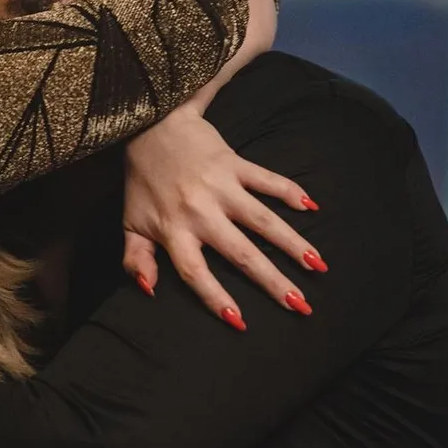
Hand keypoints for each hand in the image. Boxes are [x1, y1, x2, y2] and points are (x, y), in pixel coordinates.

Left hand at [122, 106, 324, 328]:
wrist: (148, 126)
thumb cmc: (142, 181)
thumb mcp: (130, 222)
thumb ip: (136, 258)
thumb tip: (149, 290)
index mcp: (173, 229)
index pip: (195, 272)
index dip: (215, 297)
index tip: (240, 321)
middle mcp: (200, 211)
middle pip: (241, 253)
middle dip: (272, 281)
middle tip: (300, 304)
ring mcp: (220, 187)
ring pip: (263, 220)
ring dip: (292, 243)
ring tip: (317, 265)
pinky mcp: (234, 163)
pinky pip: (267, 179)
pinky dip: (289, 191)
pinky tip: (312, 207)